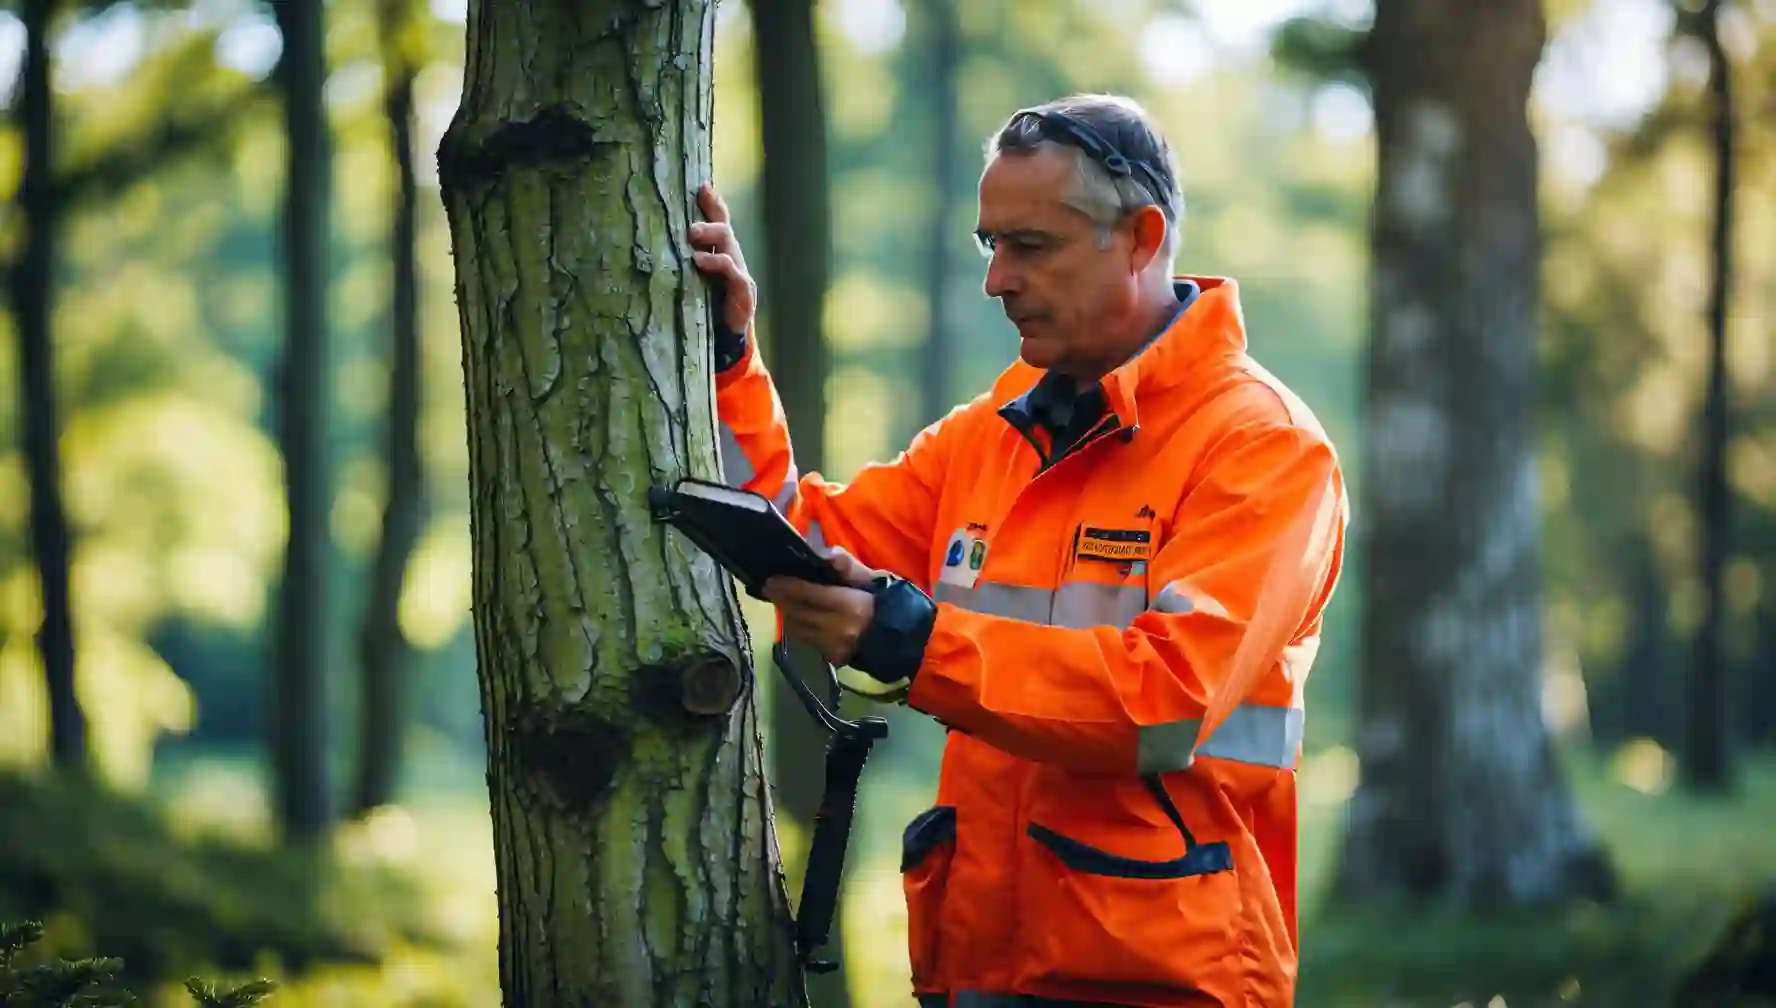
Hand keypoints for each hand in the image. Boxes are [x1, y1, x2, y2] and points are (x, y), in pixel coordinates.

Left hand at [689, 183, 756, 335]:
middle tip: (688, 222)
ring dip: (711, 236)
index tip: (702, 186)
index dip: (713, 203)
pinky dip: (717, 264)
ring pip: (729, 245)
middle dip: (708, 220)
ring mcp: (740, 273)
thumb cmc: (703, 307)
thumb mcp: (689, 281)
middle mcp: (732, 257)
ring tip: (692, 235)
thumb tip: (642, 244)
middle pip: (724, 229)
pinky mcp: (745, 291)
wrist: (725, 340)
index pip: (719, 221)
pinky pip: (733, 272)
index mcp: (720, 253)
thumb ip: (677, 262)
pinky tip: (700, 261)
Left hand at [763, 548, 880, 667]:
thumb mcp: (871, 577)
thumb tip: (825, 553)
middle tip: (770, 587)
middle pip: (797, 612)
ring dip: (788, 614)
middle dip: (781, 598)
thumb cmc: (885, 602)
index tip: (771, 578)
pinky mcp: (833, 659)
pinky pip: (807, 641)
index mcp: (848, 605)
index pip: (807, 594)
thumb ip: (847, 565)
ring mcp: (834, 647)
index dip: (785, 585)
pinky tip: (800, 617)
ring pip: (797, 629)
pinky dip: (800, 628)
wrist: (902, 637)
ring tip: (784, 601)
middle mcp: (837, 629)